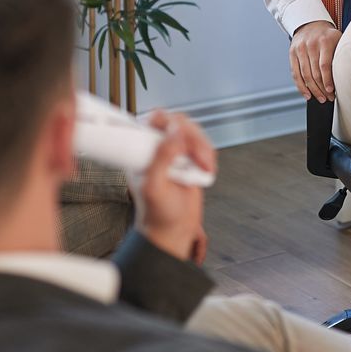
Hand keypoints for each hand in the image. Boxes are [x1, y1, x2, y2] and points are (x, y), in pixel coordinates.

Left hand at [133, 110, 214, 263]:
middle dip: (193, 138)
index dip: (170, 123)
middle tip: (198, 157)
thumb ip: (161, 157)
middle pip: (178, 122)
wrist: (175, 230)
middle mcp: (158, 148)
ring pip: (194, 132)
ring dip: (203, 148)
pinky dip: (209, 156)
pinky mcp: (190, 159)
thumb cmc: (158, 213)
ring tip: (204, 168)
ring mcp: (175, 152)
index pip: (153, 121)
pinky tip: (205, 170)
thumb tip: (174, 133)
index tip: (181, 137)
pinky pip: (204, 145)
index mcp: (141, 150)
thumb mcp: (155, 186)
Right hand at [289, 21, 340, 101]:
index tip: (331, 91)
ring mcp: (300, 49)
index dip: (327, 80)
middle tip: (329, 98)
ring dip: (313, 90)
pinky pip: (295, 73)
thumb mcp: (338, 39)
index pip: (324, 65)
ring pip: (305, 75)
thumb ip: (340, 55)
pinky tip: (307, 94)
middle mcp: (310, 45)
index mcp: (324, 41)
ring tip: (321, 98)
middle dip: (322, 88)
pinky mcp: (292, 53)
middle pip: (314, 72)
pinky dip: (301, 86)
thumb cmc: (328, 36)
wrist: (310, 23)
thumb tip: (346, 77)